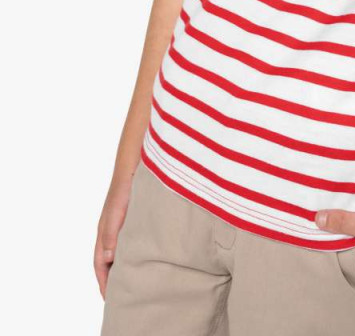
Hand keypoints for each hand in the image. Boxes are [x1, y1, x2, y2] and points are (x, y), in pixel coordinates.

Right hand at [93, 174, 134, 297]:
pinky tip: (144, 258)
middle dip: (112, 278)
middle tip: (123, 296)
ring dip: (123, 267)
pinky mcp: (131, 219)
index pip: (99, 263)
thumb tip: (108, 259)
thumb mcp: (116, 212)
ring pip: (119, 252)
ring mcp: (120, 225)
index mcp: (103, 233)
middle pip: (108, 261)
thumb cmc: (123, 189)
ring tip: (134, 282)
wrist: (134, 167)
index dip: (103, 281)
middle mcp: (110, 231)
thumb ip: (111, 234)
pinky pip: (130, 242)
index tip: (109, 298)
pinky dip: (132, 254)